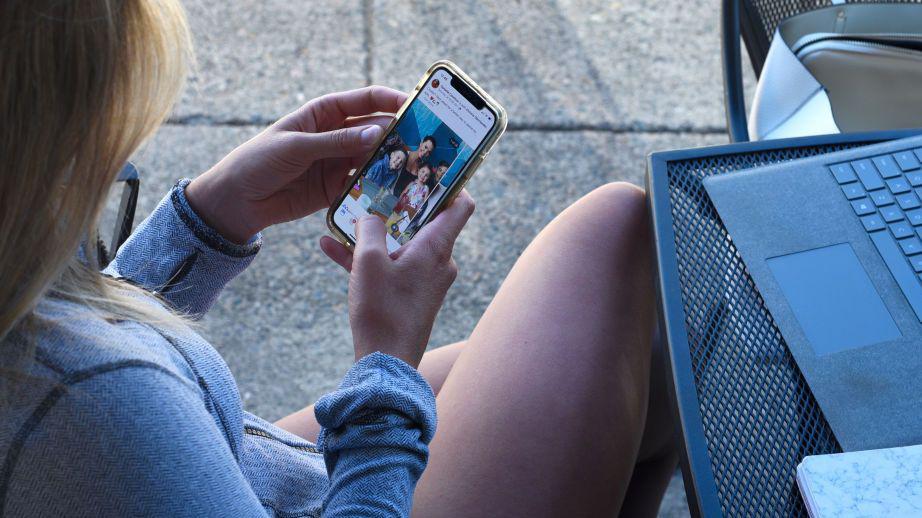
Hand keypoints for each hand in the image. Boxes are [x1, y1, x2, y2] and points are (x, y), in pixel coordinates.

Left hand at [186, 86, 407, 242]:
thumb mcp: (296, 146)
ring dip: (390, 163)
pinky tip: (393, 192)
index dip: (390, 100)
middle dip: (397, 135)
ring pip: (372, 159)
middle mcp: (335, 136)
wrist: (236, 201)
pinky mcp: (336, 189)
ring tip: (413, 169)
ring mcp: (337, 162)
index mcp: (324, 113)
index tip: (414, 105)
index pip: (364, 100)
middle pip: (375, 131)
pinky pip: (362, 185)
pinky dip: (376, 188)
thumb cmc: (258, 161)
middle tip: (423, 143)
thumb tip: (377, 133)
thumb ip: (336, 141)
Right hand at [320, 191, 475, 367]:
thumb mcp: (368, 262)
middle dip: (399, 205)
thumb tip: (369, 215)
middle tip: (377, 186)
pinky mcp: (411, 296)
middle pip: (427, 222)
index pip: (461, 205)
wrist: (385, 364)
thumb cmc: (382, 310)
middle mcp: (439, 262)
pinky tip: (330, 248)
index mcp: (437, 247)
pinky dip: (368, 259)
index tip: (430, 169)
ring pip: (402, 245)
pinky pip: (390, 267)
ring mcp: (426, 280)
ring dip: (374, 233)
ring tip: (343, 218)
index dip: (451, 183)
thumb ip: (368, 229)